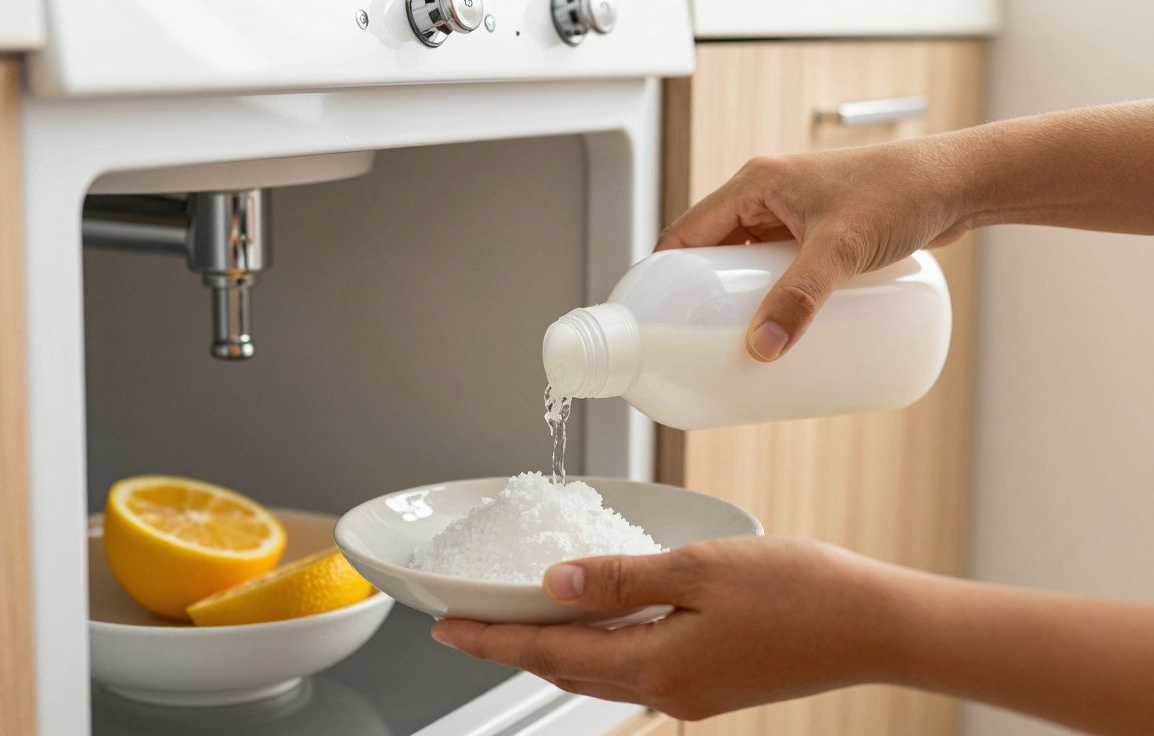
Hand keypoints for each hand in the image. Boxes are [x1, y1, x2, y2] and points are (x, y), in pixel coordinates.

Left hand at [431, 536, 907, 720]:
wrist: (877, 627)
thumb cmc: (802, 592)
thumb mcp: (700, 569)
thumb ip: (621, 580)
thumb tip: (554, 584)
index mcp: (656, 667)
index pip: (550, 655)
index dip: (493, 640)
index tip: (445, 628)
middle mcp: (667, 692)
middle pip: (568, 671)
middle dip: (513, 648)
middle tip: (467, 625)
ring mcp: (692, 694)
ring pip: (601, 673)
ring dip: (555, 649)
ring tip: (519, 622)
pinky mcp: (713, 684)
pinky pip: (636, 668)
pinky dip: (601, 646)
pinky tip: (597, 621)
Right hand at [656, 141, 970, 360]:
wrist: (961, 183)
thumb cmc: (903, 192)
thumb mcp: (841, 249)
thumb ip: (800, 298)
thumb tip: (761, 348)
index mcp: (754, 183)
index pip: (685, 232)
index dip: (664, 275)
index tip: (655, 318)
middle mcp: (768, 196)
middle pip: (712, 254)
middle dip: (702, 298)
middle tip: (699, 341)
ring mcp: (794, 216)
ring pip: (746, 265)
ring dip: (738, 300)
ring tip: (734, 343)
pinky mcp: (820, 235)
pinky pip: (779, 270)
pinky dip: (770, 297)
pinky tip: (775, 327)